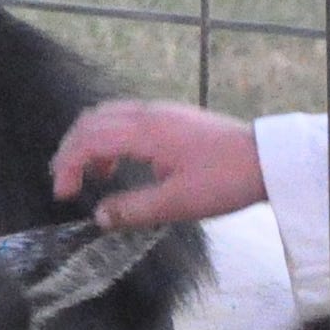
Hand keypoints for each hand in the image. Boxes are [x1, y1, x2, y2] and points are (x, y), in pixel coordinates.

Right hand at [50, 100, 266, 229]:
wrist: (266, 159)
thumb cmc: (225, 180)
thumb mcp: (178, 204)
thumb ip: (134, 210)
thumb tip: (100, 218)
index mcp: (145, 130)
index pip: (89, 138)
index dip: (68, 165)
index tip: (63, 194)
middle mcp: (148, 113)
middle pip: (92, 120)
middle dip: (71, 150)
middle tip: (65, 183)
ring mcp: (161, 111)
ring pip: (108, 117)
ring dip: (91, 144)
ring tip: (92, 178)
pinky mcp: (172, 118)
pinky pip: (127, 120)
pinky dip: (111, 140)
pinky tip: (119, 165)